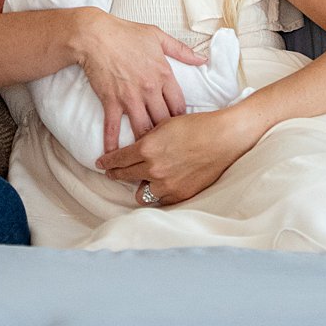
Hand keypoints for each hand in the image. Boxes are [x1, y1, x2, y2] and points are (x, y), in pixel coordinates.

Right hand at [73, 10, 206, 152]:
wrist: (94, 35)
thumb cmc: (125, 33)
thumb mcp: (157, 36)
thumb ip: (182, 50)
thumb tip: (203, 58)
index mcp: (164, 75)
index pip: (180, 106)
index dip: (182, 120)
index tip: (180, 129)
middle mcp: (150, 90)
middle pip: (165, 123)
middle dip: (166, 137)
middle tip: (167, 148)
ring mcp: (130, 98)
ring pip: (143, 130)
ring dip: (145, 145)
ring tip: (146, 157)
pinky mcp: (111, 101)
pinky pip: (113, 127)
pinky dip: (113, 144)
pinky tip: (112, 157)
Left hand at [96, 106, 259, 205]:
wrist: (223, 138)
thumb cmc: (196, 126)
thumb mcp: (165, 125)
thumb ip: (147, 138)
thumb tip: (135, 146)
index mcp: (147, 148)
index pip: (118, 160)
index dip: (107, 163)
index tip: (101, 164)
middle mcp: (154, 169)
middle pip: (124, 177)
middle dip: (116, 174)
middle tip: (113, 173)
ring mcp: (167, 184)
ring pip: (141, 194)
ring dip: (140, 187)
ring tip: (142, 181)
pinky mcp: (181, 194)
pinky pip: (161, 199)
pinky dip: (159, 193)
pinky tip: (160, 186)